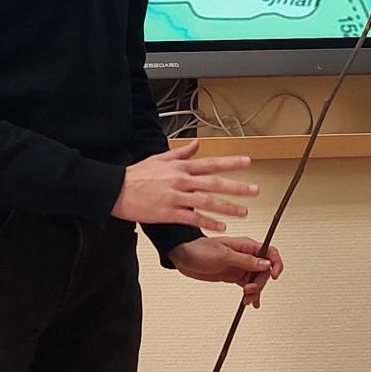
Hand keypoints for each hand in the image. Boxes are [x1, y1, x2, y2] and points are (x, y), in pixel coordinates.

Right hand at [111, 139, 258, 231]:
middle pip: (214, 182)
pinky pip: (193, 218)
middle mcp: (181, 180)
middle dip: (237, 187)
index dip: (230, 162)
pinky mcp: (169, 213)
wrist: (116, 190)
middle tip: (254, 190)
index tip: (247, 162)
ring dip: (228, 208)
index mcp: (180, 167)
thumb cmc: (135, 175)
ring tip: (243, 212)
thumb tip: (197, 144)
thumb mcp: (158, 158)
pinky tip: (221, 227)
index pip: (210, 163)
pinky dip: (209, 222)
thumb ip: (181, 153)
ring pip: (207, 202)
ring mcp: (176, 197)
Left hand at [169, 237, 284, 308]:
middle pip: (264, 270)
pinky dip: (250, 294)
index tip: (274, 276)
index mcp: (246, 246)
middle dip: (260, 283)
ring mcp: (240, 266)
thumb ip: (246, 261)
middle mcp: (245, 256)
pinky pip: (247, 285)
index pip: (270, 252)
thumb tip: (265, 264)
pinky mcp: (233, 276)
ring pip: (257, 280)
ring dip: (255, 291)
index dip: (276, 263)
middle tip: (249, 290)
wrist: (182, 256)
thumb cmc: (199, 249)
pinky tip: (250, 302)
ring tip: (247, 300)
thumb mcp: (224, 255)